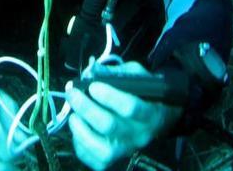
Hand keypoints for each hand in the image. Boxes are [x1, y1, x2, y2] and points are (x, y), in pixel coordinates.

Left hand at [66, 62, 183, 170]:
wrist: (160, 117)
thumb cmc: (145, 93)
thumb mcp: (136, 75)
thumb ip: (114, 72)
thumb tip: (89, 71)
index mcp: (149, 112)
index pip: (130, 107)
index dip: (108, 96)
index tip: (92, 85)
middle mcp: (139, 134)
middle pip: (109, 126)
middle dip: (85, 107)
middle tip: (72, 93)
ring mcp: (127, 149)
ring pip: (102, 150)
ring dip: (81, 131)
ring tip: (73, 115)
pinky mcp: (116, 159)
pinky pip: (95, 160)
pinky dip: (80, 146)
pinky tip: (79, 129)